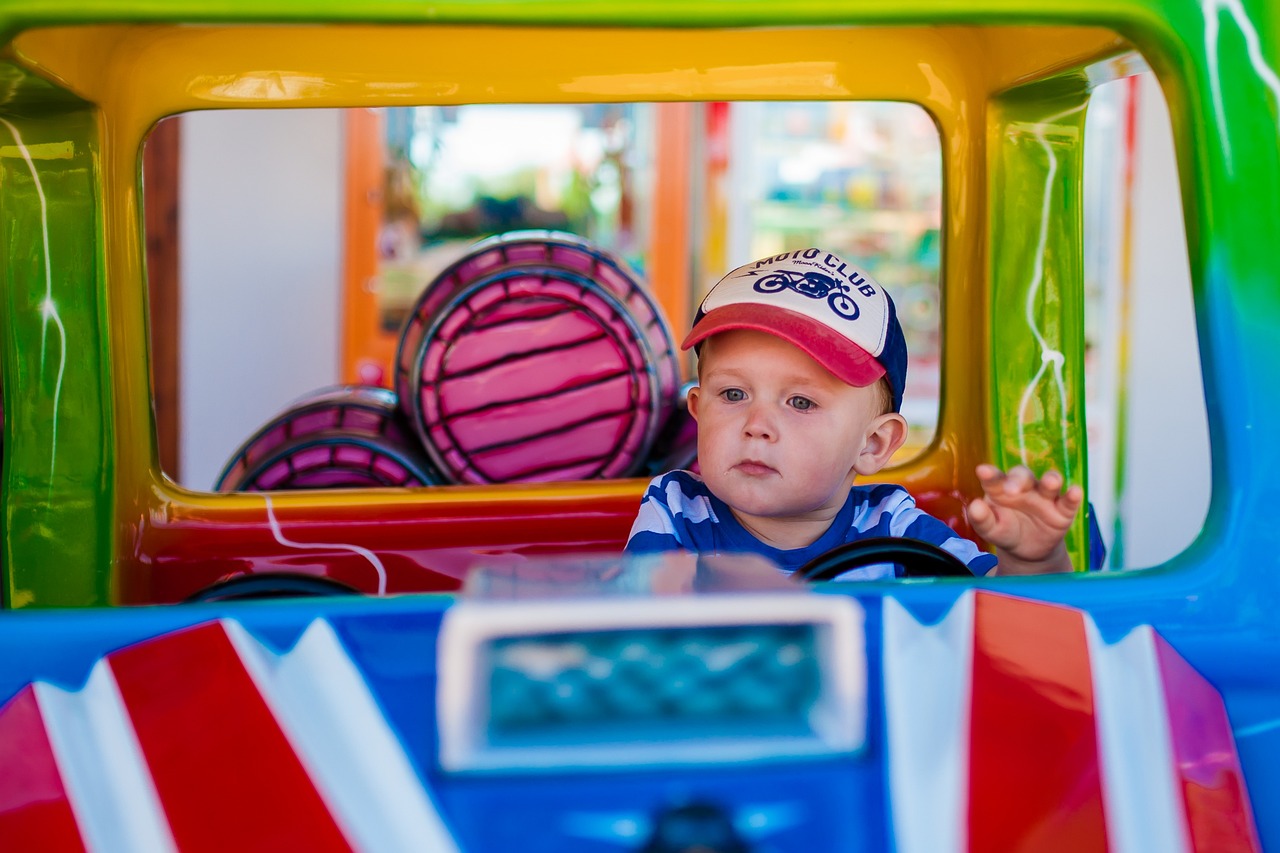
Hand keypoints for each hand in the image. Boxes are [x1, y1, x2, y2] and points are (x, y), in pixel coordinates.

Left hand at [966, 464, 1082, 574]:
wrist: (1028, 551)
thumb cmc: (1005, 531)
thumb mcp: (991, 530)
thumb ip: (981, 520)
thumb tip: (974, 506)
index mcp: (1001, 489)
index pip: (995, 479)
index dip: (990, 474)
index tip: (982, 471)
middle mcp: (1024, 487)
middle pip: (1023, 476)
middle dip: (1019, 480)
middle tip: (1011, 490)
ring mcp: (1045, 496)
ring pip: (1049, 483)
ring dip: (1051, 480)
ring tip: (1051, 482)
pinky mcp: (1063, 510)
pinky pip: (1069, 501)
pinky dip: (1073, 495)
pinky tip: (1075, 492)